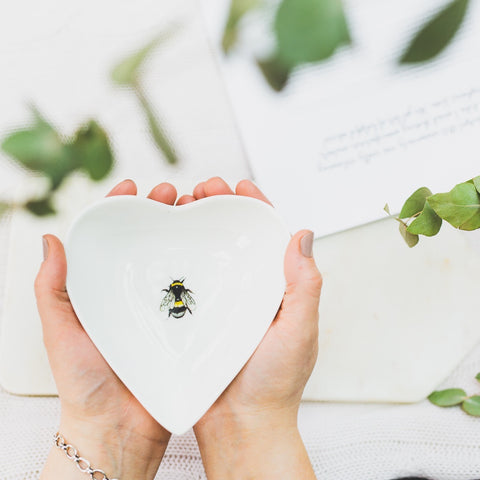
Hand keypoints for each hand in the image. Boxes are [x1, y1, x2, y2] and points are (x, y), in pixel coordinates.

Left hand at [36, 180, 180, 479]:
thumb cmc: (86, 386)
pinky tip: (215, 255)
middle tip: (174, 193)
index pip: (115, 239)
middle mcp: (137, 294)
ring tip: (197, 211)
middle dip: (163, 212)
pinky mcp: (186, 326)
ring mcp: (164, 308)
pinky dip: (208, 271)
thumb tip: (48, 241)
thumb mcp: (60, 332)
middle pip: (152, 242)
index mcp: (107, 290)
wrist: (118, 432)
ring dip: (188, 233)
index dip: (123, 208)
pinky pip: (199, 293)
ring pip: (178, 261)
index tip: (134, 187)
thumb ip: (51, 290)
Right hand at [181, 178, 321, 478]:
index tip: (239, 185)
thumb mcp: (299, 331)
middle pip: (233, 238)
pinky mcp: (198, 317)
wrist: (242, 426)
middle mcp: (248, 290)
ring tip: (180, 206)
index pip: (267, 236)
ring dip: (195, 226)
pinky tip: (165, 245)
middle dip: (219, 208)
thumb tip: (304, 233)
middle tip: (202, 189)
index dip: (255, 206)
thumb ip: (304, 285)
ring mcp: (221, 302)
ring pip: (208, 254)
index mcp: (276, 287)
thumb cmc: (275, 384)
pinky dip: (178, 259)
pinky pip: (188, 280)